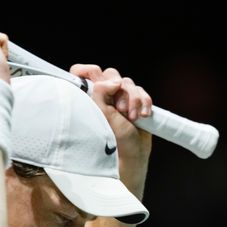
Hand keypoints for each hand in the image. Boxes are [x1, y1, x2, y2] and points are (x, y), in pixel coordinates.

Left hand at [70, 64, 152, 183]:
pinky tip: (143, 115)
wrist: (132, 155)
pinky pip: (141, 91)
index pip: (82, 73)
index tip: (94, 77)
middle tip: (120, 108)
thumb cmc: (112, 141)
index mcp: (90, 97)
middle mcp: (104, 95)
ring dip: (133, 99)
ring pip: (128, 83)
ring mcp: (121, 98)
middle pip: (110, 74)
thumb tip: (111, 81)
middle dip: (119, 89)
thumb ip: (100, 93)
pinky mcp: (136, 102)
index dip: (86, 70)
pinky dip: (144, 102)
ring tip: (133, 117)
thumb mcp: (102, 116)